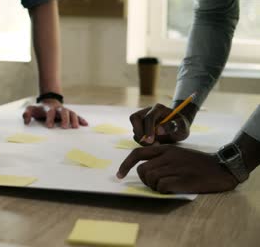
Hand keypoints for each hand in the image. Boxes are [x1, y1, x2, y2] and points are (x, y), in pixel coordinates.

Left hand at [22, 99, 87, 128]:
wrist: (49, 103)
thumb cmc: (39, 110)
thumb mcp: (31, 110)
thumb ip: (27, 114)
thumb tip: (26, 122)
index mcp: (49, 108)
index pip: (50, 112)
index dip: (49, 118)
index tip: (49, 126)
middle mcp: (58, 109)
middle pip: (63, 111)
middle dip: (64, 118)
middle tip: (64, 127)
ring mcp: (65, 111)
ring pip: (71, 113)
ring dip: (74, 119)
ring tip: (75, 128)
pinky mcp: (70, 114)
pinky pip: (77, 116)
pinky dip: (81, 120)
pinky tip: (85, 125)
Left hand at [116, 145, 238, 192]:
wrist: (220, 169)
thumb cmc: (197, 163)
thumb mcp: (177, 154)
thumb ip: (161, 158)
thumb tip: (143, 169)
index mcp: (165, 148)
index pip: (137, 153)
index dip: (125, 165)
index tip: (119, 175)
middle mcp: (168, 156)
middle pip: (142, 170)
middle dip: (145, 180)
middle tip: (155, 183)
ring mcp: (174, 167)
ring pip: (150, 178)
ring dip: (154, 186)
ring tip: (166, 186)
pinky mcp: (181, 179)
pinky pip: (161, 186)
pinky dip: (163, 190)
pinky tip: (173, 188)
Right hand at [129, 103, 189, 144]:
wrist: (178, 127)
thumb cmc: (181, 126)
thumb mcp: (182, 127)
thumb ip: (172, 127)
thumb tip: (158, 130)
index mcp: (159, 108)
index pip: (149, 117)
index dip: (148, 129)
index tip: (152, 141)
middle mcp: (148, 111)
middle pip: (134, 118)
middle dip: (139, 132)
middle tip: (148, 143)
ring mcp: (142, 118)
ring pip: (134, 128)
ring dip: (142, 139)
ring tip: (156, 144)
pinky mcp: (140, 126)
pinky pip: (136, 135)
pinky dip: (142, 142)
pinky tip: (153, 144)